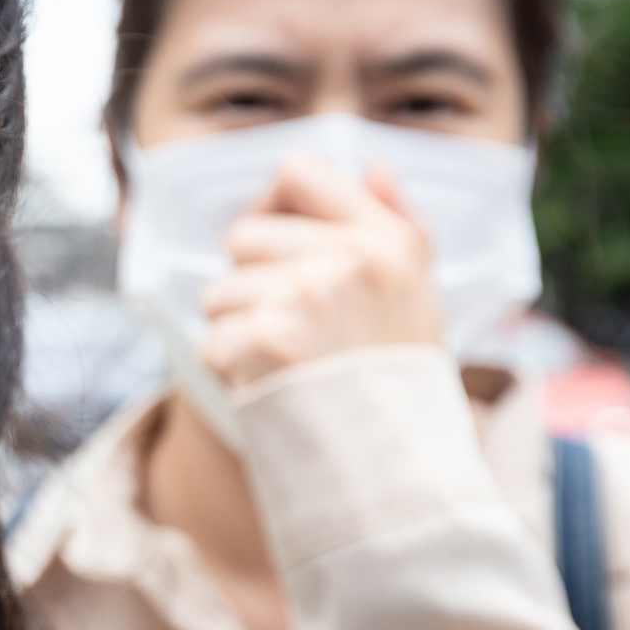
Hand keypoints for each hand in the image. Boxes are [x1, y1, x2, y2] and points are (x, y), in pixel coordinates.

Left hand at [197, 153, 443, 386]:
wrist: (387, 462)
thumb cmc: (395, 374)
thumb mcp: (418, 295)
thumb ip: (401, 224)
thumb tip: (375, 168)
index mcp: (385, 239)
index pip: (300, 172)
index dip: (275, 206)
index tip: (280, 248)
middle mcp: (348, 258)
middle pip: (244, 237)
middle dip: (252, 282)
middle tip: (295, 330)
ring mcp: (304, 294)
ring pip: (219, 291)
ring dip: (237, 329)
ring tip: (287, 362)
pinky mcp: (265, 336)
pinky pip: (211, 338)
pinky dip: (228, 369)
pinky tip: (270, 386)